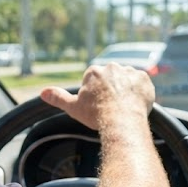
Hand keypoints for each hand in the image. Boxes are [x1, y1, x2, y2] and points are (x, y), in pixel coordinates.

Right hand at [40, 63, 154, 130]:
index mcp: (94, 71)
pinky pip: (142, 84)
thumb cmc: (96, 114)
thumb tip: (43, 92)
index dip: (97, 95)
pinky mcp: (145, 78)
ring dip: (127, 90)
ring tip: (125, 108)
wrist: (121, 120)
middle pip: (112, 79)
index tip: (99, 106)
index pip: (95, 81)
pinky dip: (140, 93)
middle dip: (112, 91)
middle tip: (113, 108)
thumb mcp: (73, 107)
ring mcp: (130, 71)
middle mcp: (112, 67)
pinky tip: (136, 104)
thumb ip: (58, 97)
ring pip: (127, 80)